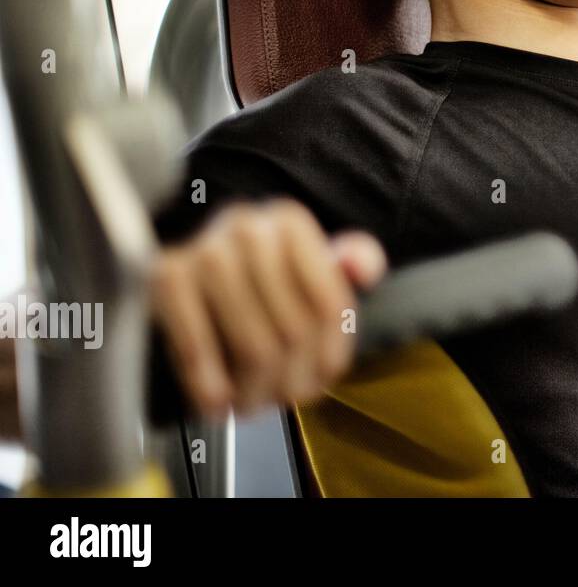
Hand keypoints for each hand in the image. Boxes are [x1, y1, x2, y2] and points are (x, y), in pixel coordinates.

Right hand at [150, 198, 386, 419]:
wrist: (181, 275)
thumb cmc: (256, 277)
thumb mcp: (310, 263)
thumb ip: (352, 261)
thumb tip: (364, 270)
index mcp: (291, 222)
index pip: (330, 304)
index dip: (330, 354)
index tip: (320, 381)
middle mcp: (249, 227)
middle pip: (293, 330)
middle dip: (292, 379)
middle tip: (282, 399)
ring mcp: (204, 250)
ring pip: (253, 346)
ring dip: (255, 390)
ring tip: (253, 404)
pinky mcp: (164, 278)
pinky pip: (197, 348)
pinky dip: (209, 384)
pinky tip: (216, 403)